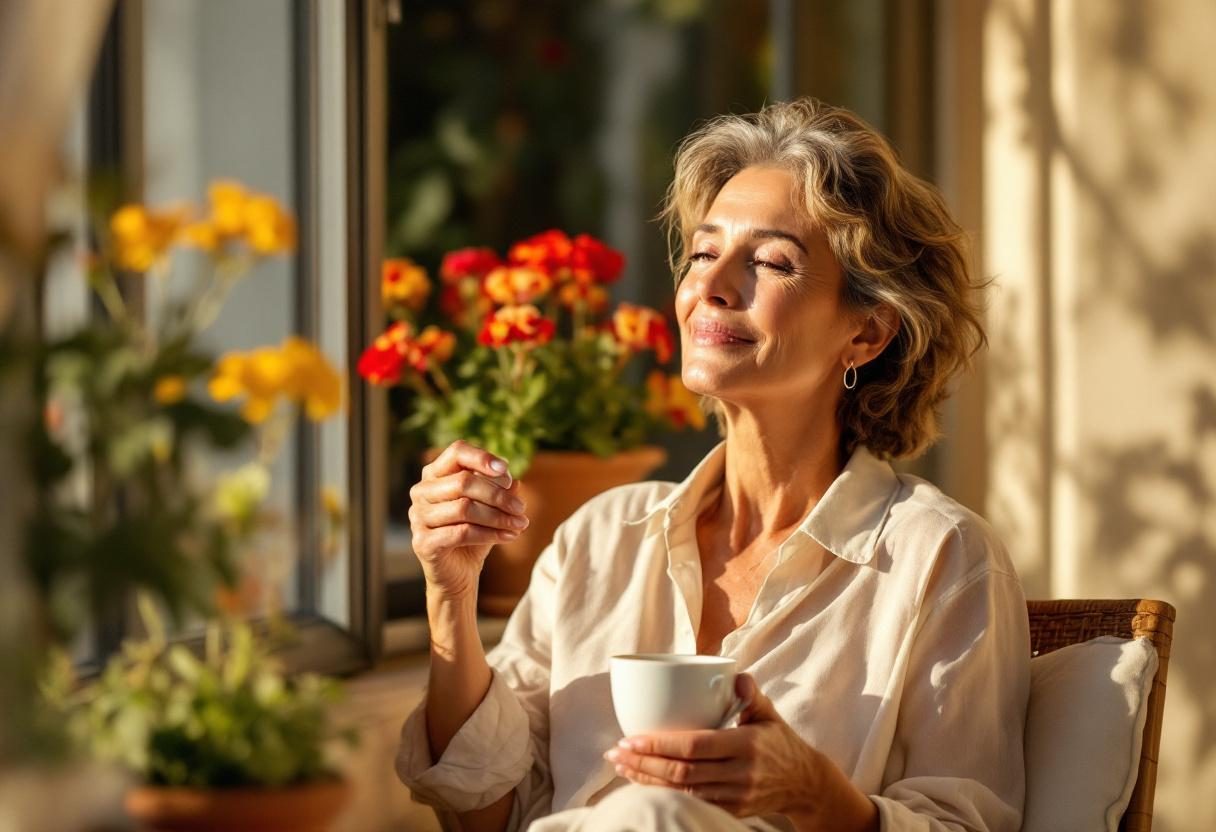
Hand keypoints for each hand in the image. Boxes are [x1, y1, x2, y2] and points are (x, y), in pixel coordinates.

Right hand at [408, 440, 528, 599]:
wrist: (459, 574)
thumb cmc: (473, 534)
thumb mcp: (491, 508)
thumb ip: (500, 491)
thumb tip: (515, 482)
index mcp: (435, 474)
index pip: (456, 452)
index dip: (482, 458)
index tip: (507, 471)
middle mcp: (421, 492)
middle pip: (463, 482)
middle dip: (498, 495)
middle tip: (521, 508)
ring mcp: (418, 517)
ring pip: (464, 508)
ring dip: (498, 516)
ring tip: (520, 524)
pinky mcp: (423, 542)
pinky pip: (462, 532)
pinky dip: (490, 534)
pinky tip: (509, 537)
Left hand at [603, 674, 877, 831]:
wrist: (805, 784)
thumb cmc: (780, 741)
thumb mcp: (769, 713)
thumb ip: (751, 693)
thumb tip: (736, 675)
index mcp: (746, 744)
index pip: (695, 745)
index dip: (661, 744)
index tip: (632, 738)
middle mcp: (739, 773)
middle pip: (682, 772)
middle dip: (644, 764)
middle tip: (615, 754)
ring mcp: (734, 795)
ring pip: (682, 791)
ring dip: (648, 780)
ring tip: (621, 767)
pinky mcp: (730, 810)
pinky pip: (691, 803)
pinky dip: (664, 793)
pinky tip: (643, 782)